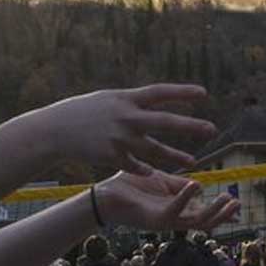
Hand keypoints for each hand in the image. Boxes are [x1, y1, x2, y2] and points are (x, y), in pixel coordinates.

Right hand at [29, 84, 215, 174]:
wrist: (54, 130)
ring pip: (154, 150)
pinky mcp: (112, 156)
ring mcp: (119, 137)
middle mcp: (126, 117)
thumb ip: (130, 101)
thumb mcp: (107, 99)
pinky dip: (146, 169)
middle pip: (164, 121)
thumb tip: (152, 98)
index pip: (159, 92)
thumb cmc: (81, 111)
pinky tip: (155, 173)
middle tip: (211, 129)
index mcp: (125, 98)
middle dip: (189, 126)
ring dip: (174, 156)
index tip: (203, 93)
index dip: (181, 92)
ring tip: (192, 161)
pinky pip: (136, 165)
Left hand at [94, 170, 239, 230]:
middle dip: (222, 215)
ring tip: (226, 199)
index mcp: (176, 209)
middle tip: (238, 204)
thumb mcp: (161, 181)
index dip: (221, 211)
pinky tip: (196, 185)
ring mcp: (164, 220)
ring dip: (212, 211)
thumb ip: (179, 184)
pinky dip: (186, 198)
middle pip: (204, 222)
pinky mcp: (154, 219)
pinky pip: (174, 210)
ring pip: (195, 222)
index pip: (202, 212)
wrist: (105, 194)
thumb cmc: (131, 187)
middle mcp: (172, 218)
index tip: (238, 205)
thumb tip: (200, 185)